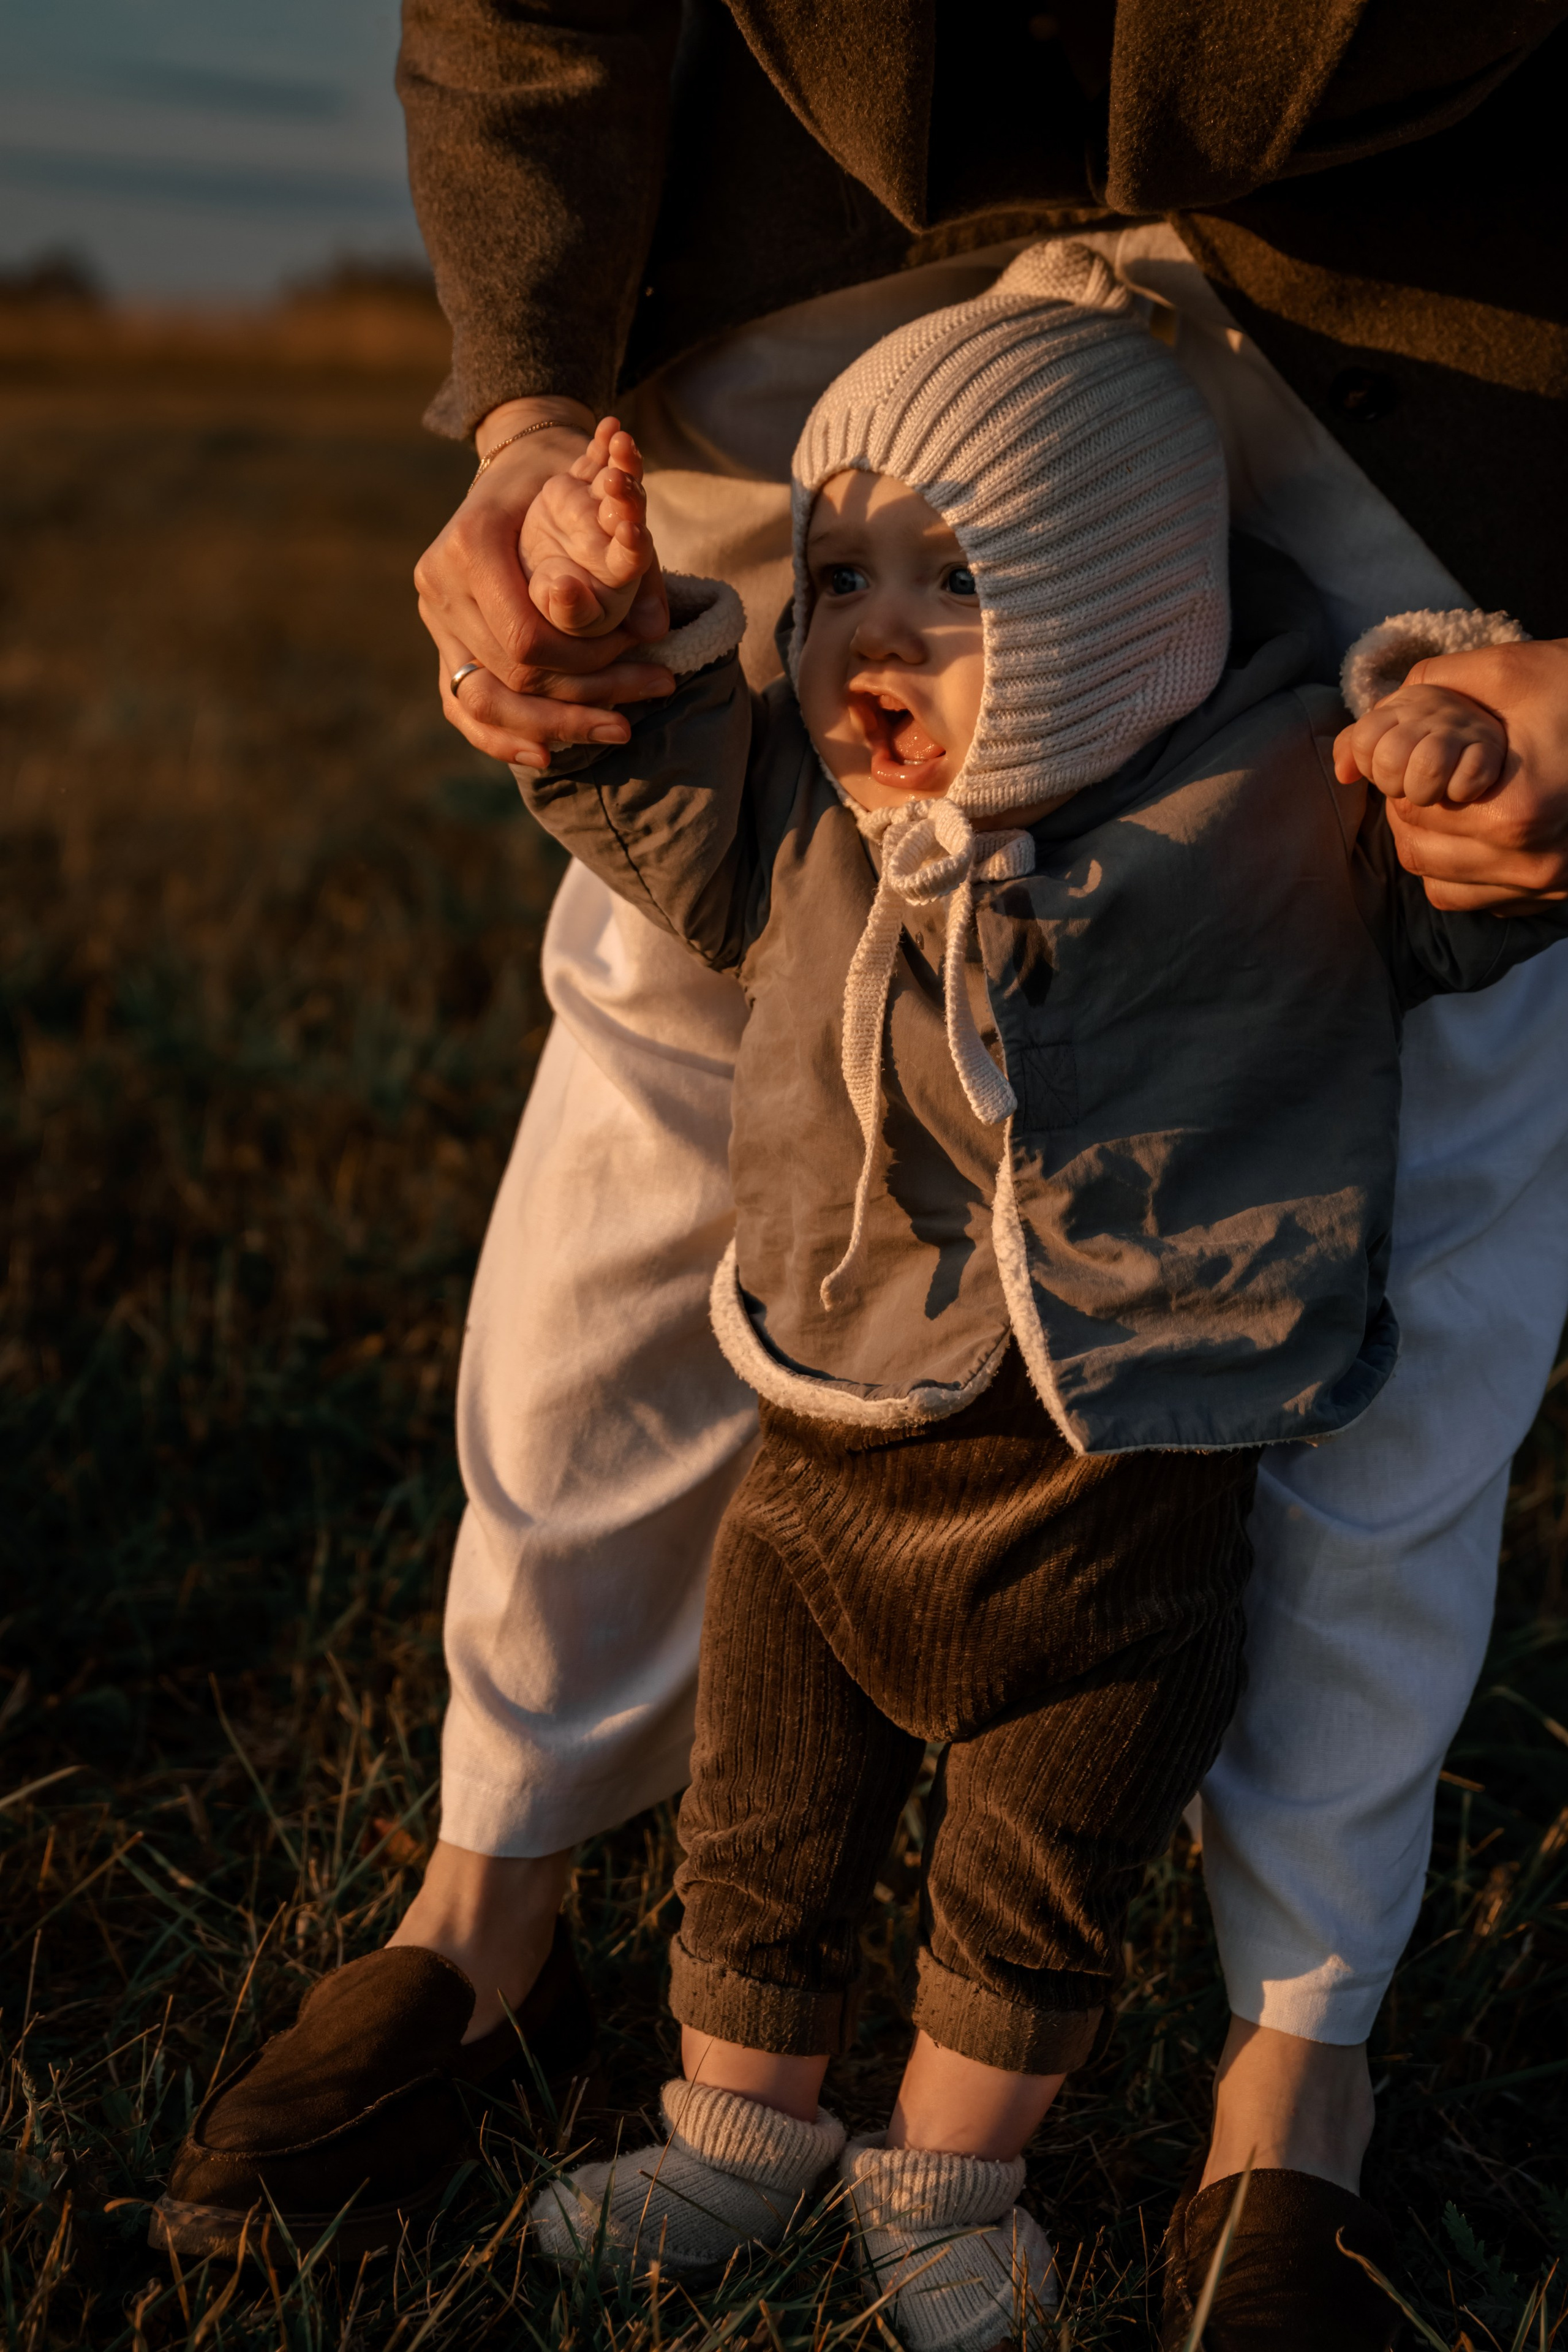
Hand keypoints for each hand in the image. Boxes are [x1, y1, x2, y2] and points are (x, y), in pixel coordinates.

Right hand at [413, 397, 672, 770]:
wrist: (517, 466)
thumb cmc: (565, 477)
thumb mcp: (605, 500)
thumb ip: (634, 564)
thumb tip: (655, 630)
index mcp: (471, 543)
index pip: (526, 639)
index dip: (587, 667)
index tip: (645, 666)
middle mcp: (439, 582)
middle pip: (510, 674)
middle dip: (583, 698)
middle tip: (652, 698)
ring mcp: (433, 614)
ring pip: (483, 699)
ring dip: (552, 726)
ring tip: (617, 730)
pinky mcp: (441, 639)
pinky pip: (461, 705)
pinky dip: (502, 737)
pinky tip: (547, 755)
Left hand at [1335, 638, 1567, 912]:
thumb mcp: (1512, 671)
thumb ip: (1432, 689)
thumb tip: (1369, 727)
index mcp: (1519, 811)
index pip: (1412, 804)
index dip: (1400, 773)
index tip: (1415, 749)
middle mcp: (1532, 863)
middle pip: (1419, 849)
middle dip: (1408, 808)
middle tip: (1425, 772)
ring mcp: (1544, 888)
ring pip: (1438, 884)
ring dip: (1427, 844)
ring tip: (1443, 802)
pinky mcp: (1551, 900)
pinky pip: (1474, 901)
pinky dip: (1459, 871)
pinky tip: (1473, 832)